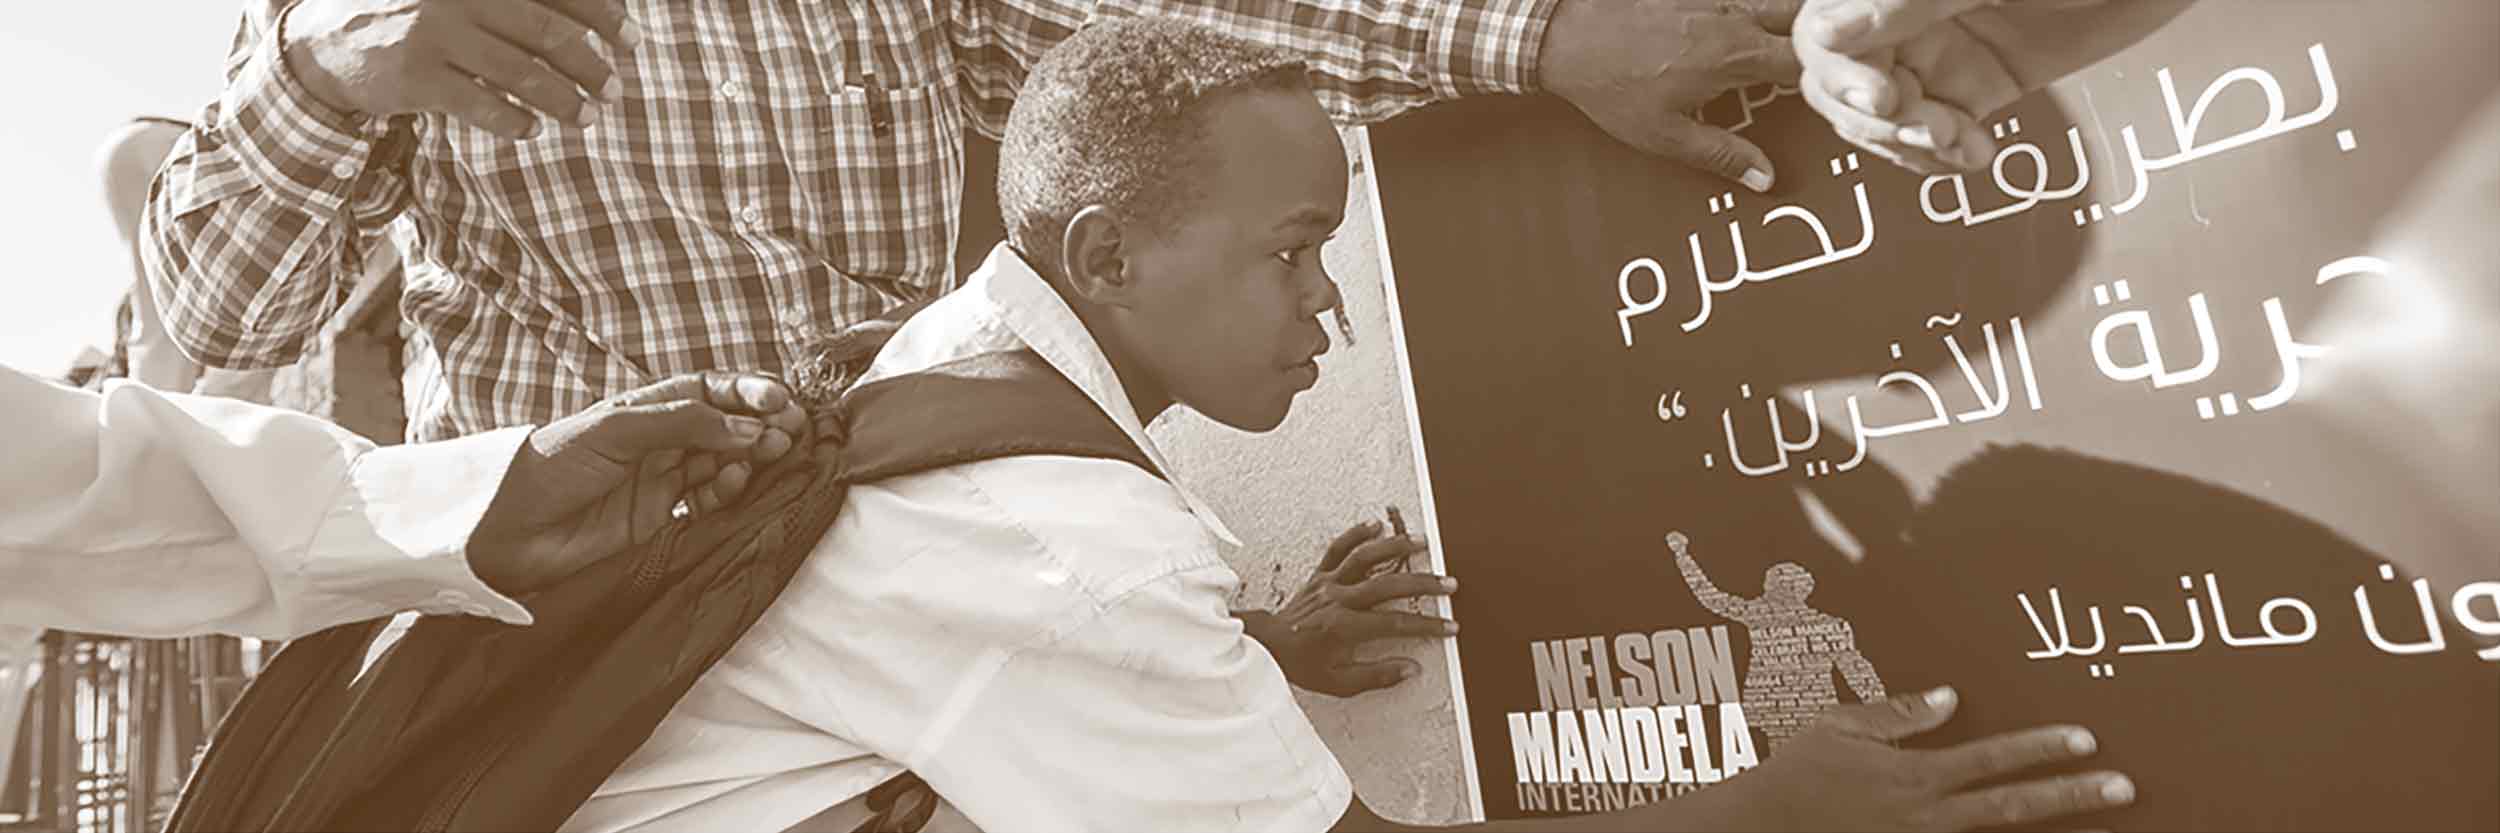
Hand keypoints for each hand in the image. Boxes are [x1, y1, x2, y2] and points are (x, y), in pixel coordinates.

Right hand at [280, 0, 640, 138]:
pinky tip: (531, 129)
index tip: (632, 39)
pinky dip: (515, 121)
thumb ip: (512, 5)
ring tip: (588, 118)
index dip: (603, 14)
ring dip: (565, 101)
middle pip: (548, 32)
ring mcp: (435, 33)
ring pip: (522, 73)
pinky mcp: (416, 76)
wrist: (327, 41)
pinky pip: (482, 105)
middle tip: (615, 87)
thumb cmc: (416, 17)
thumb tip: (595, 19)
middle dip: (592, 65)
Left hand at [467, 372, 809, 593]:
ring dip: (750, 457)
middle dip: (760, 425)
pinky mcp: (659, 518)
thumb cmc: (552, 466)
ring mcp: (660, 479)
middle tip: (790, 430)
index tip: (779, 399)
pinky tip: (734, 484)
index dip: (746, 392)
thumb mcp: (617, 430)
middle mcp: (657, 441)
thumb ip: (683, 425)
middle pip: (725, 426)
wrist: (508, 529)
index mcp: (646, 408)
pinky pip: (707, 500)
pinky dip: (727, 492)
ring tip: (772, 454)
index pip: (709, 391)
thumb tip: (749, 429)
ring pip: (723, 462)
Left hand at [1246, 520, 1458, 696]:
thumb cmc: (1303, 664)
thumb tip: (1412, 669)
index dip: (1426, 626)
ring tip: (1421, 541)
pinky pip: (1338, 549)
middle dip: (1422, 583)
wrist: (1267, 645)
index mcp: (1343, 628)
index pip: (1394, 624)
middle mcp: (1337, 600)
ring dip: (1393, 547)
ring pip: (1364, 558)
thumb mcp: (1339, 683)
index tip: (1449, 627)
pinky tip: (1376, 524)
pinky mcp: (1320, 573)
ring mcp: (1328, 583)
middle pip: (1386, 585)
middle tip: (1449, 583)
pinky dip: (1356, 534)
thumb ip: (1377, 676)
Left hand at [1538, 0, 1806, 190]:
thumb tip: (1765, 179)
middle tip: (1827, 53)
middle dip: (1823, 32)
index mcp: (1736, 55)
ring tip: (1801, 34)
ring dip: (1792, 12)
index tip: (1830, 89)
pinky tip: (1753, 19)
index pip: (1809, 60)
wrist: (1563, 32)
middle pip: (1806, 12)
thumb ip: (1721, 155)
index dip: (1829, 75)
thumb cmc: (1610, 84)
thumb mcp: (1663, 135)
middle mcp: (1735, 13)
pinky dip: (1755, 2)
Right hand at [1733, 686, 2134, 830]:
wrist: (1761, 829)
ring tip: (2107, 832)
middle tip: (2123, 787)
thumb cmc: (1797, 774)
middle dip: (2073, 796)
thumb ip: (1898, 714)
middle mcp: (1927, 817)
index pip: (1993, 758)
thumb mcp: (1840, 728)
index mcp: (1914, 776)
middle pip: (2014, 806)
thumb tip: (1948, 696)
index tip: (2085, 739)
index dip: (2043, 748)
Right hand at [1794, 0, 2195, 173]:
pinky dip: (1942, 156)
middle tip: (1927, 130)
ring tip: (1956, 144)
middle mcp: (1903, 14)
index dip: (1839, 72)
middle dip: (1874, 119)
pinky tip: (1973, 153)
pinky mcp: (1980, 84)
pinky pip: (1933, 133)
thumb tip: (1830, 31)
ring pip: (1881, 117)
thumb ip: (1911, 0)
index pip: (1823, 34)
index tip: (1883, 95)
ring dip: (1907, 143)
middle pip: (1840, 83)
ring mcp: (1939, 51)